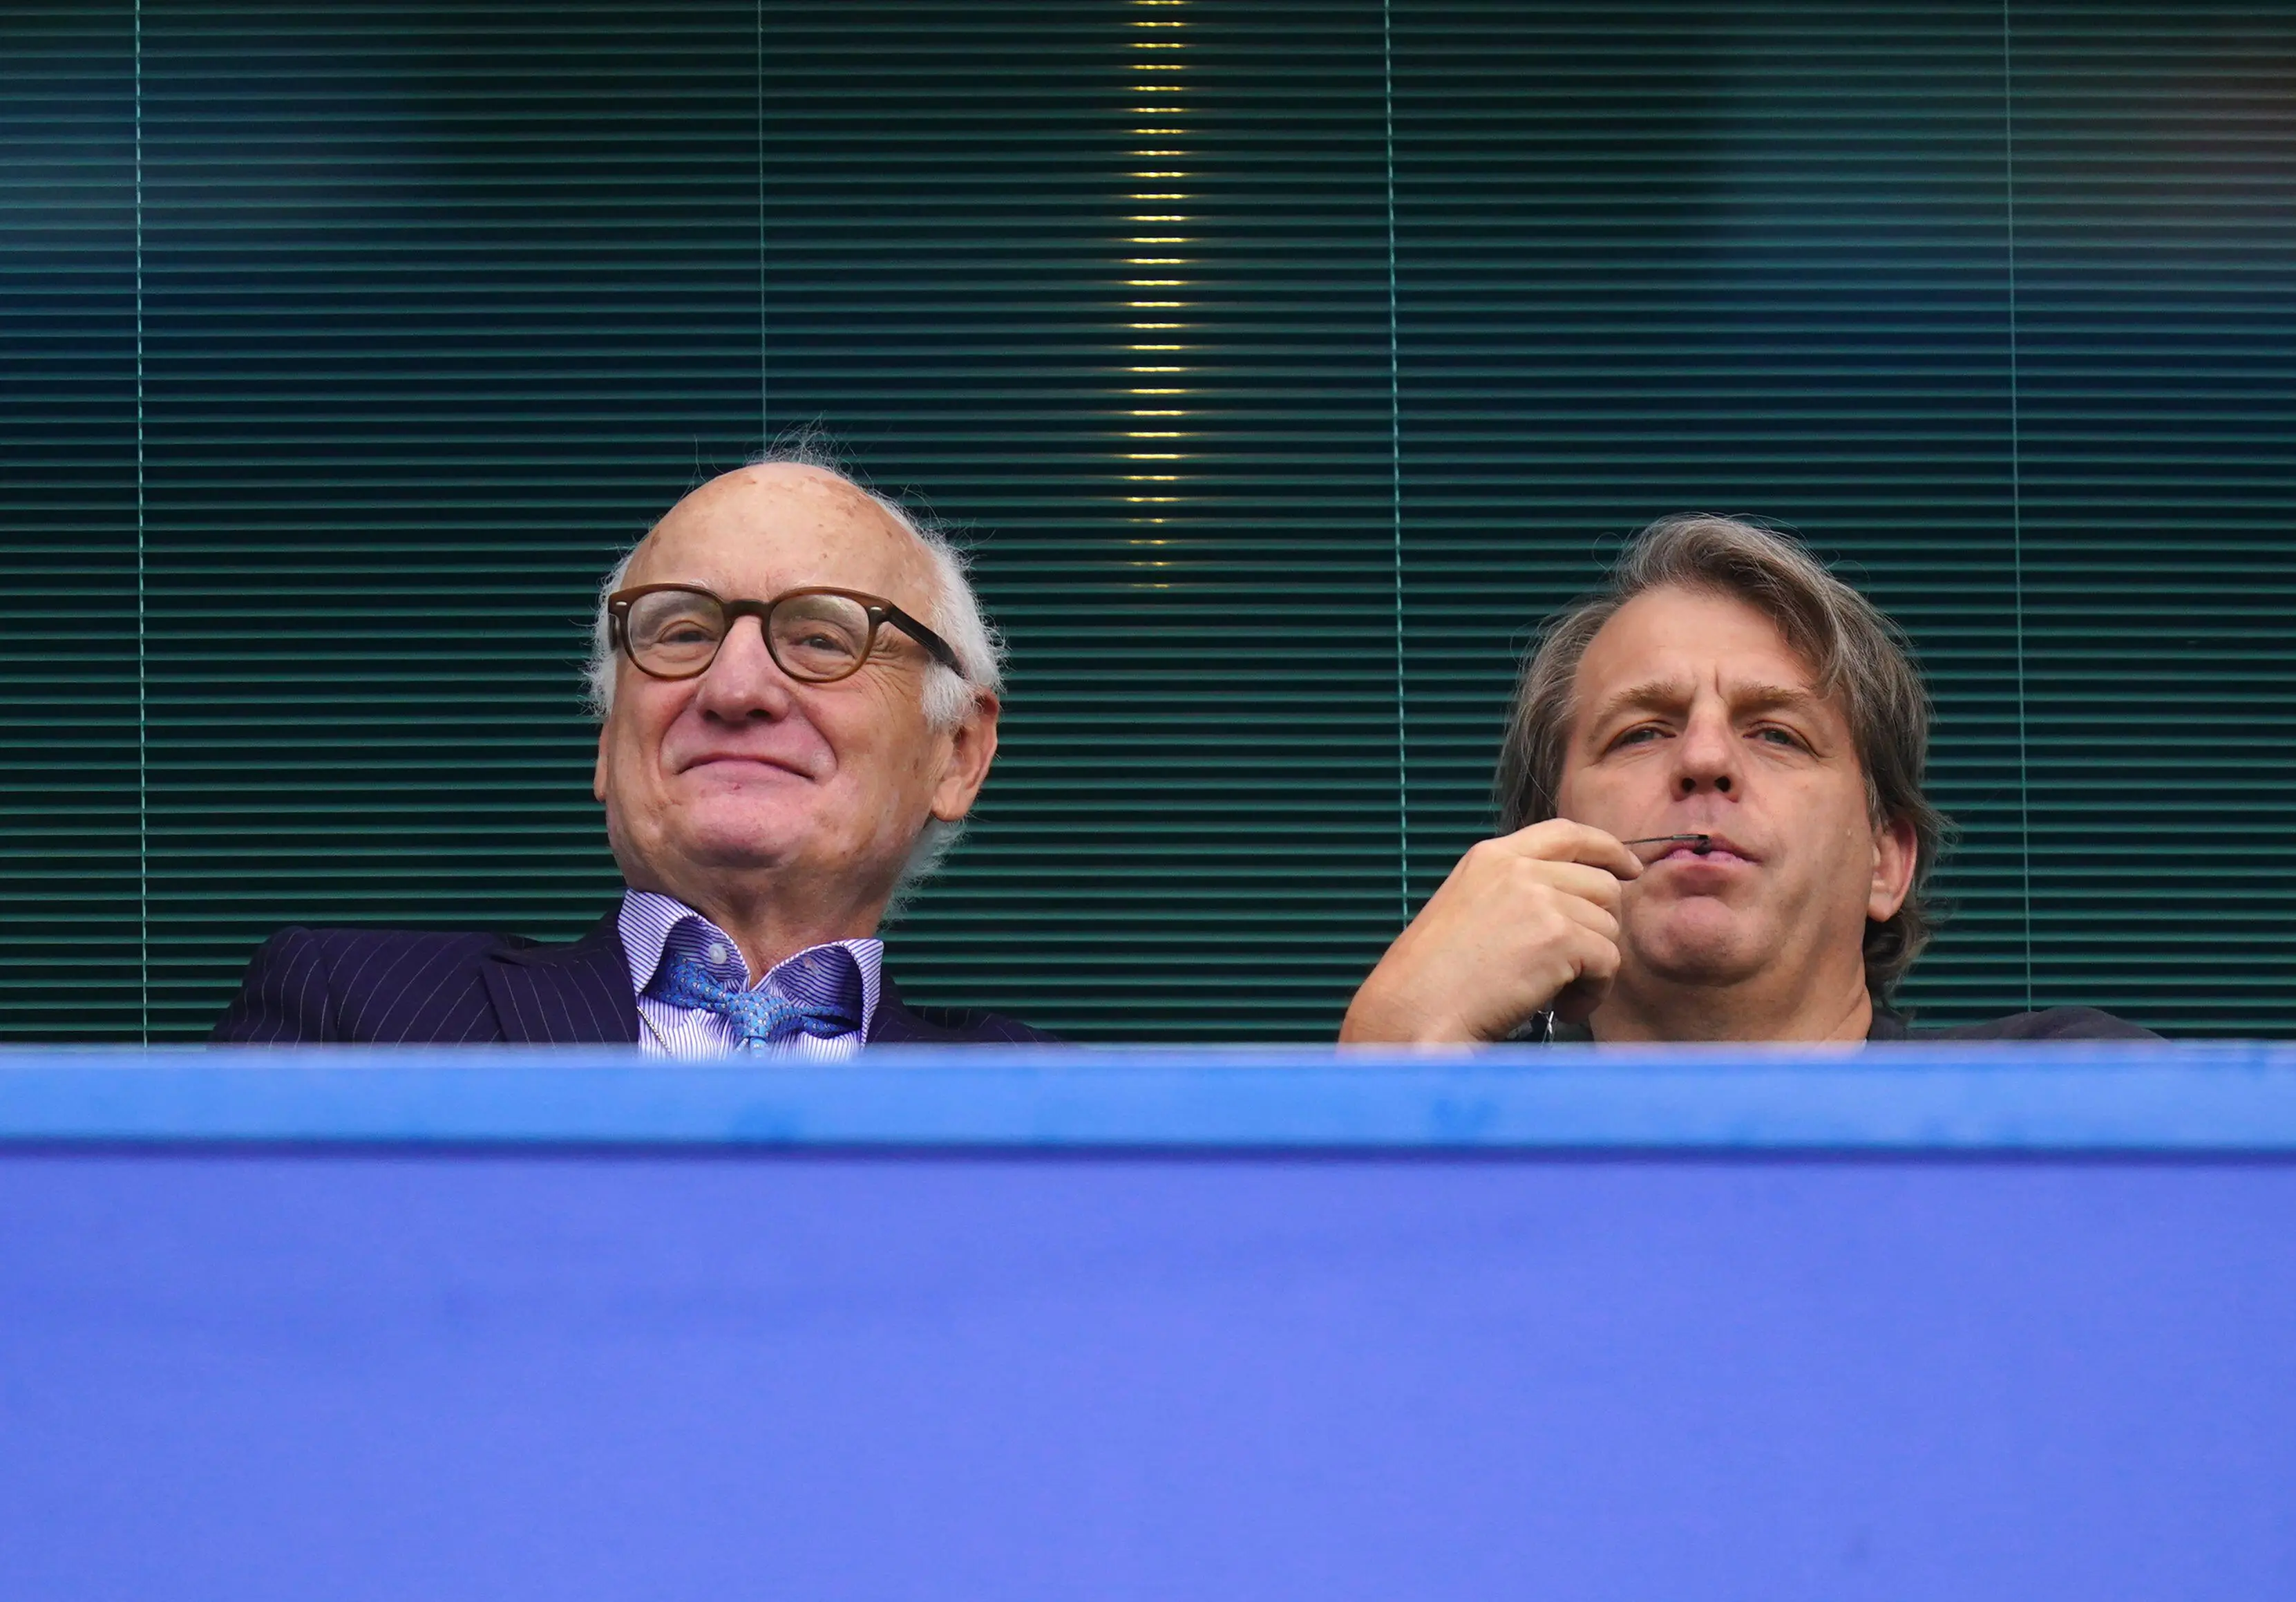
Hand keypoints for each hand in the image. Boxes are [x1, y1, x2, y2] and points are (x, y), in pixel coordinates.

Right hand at [1338, 819, 1642, 1044]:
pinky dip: (1593, 993)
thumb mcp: (1467, 911)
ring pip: (1608, 927)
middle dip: (1598, 928)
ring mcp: (1539, 898)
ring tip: (1555, 995)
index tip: (1629, 868)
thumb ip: (1515, 894)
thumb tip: (1576, 904)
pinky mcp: (1558, 936)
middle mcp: (1518, 868)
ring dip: (1593, 968)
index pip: (1568, 833)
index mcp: (1491, 856)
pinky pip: (1608, 962)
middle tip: (1573, 969)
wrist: (1414, 1014)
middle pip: (1601, 885)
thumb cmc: (1432, 982)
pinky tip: (1561, 1009)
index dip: (1607, 849)